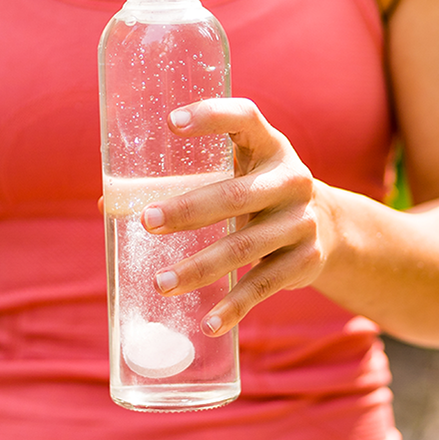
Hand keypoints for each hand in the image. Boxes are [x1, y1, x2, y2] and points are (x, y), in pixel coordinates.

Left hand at [139, 98, 330, 335]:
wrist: (330, 228)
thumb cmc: (258, 193)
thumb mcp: (237, 174)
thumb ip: (184, 181)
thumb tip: (108, 204)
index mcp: (269, 146)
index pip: (245, 118)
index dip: (211, 116)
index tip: (171, 122)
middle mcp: (291, 179)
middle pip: (236, 194)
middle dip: (189, 210)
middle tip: (147, 222)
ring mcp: (302, 221)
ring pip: (244, 247)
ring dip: (199, 267)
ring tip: (161, 283)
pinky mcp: (306, 259)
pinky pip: (263, 284)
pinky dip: (234, 306)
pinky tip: (208, 323)